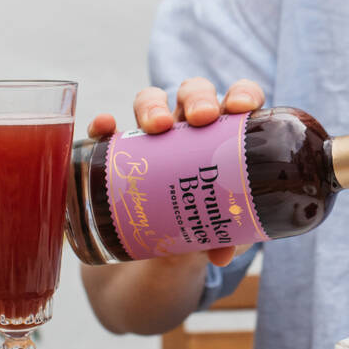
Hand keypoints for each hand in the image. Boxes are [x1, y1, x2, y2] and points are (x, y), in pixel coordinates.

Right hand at [86, 78, 265, 267]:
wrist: (156, 249)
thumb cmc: (199, 224)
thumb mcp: (214, 231)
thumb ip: (223, 238)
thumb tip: (222, 254)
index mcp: (225, 136)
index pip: (239, 100)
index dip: (243, 94)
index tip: (242, 108)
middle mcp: (190, 127)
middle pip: (194, 94)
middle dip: (198, 99)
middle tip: (201, 119)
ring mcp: (153, 136)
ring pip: (152, 100)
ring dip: (154, 106)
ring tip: (158, 127)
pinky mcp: (120, 151)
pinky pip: (109, 129)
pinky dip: (105, 124)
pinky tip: (104, 126)